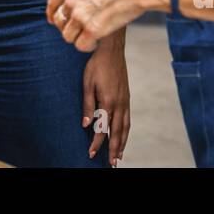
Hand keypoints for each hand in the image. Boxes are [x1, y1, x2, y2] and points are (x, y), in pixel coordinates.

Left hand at [47, 0, 157, 51]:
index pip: (52, 2)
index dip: (52, 13)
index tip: (53, 20)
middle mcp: (71, 0)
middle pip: (60, 22)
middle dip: (68, 27)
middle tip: (79, 29)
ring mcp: (80, 16)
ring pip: (68, 36)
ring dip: (78, 37)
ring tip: (90, 36)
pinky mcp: (92, 30)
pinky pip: (81, 45)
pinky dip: (88, 46)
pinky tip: (95, 42)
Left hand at [83, 40, 130, 165]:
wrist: (112, 49)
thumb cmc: (96, 64)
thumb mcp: (87, 83)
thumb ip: (87, 104)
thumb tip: (85, 124)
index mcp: (108, 101)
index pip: (102, 128)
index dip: (97, 143)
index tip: (91, 153)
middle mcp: (119, 103)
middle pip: (117, 132)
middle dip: (114, 150)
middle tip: (111, 164)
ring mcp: (125, 101)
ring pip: (125, 127)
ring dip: (122, 143)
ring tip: (119, 156)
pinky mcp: (127, 97)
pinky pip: (128, 119)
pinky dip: (126, 131)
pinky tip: (123, 136)